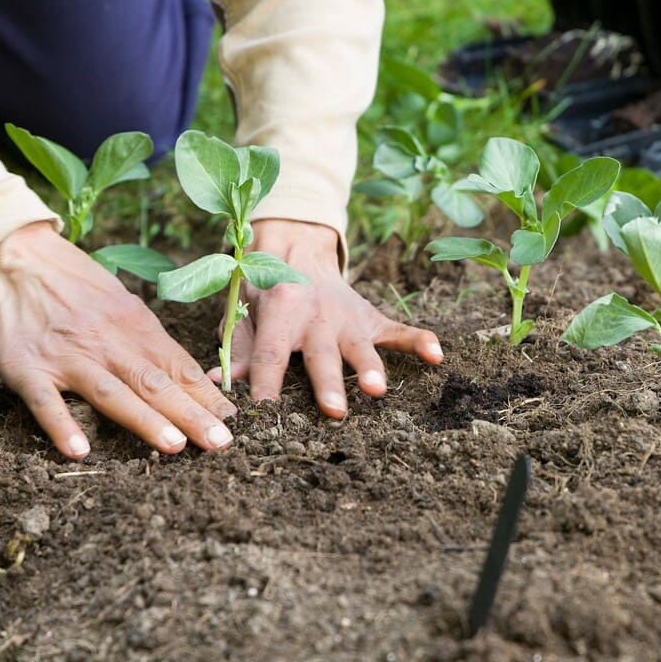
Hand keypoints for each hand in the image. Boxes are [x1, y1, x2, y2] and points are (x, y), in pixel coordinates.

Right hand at [0, 221, 236, 458]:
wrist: (13, 255)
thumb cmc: (73, 282)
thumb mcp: (120, 303)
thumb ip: (148, 339)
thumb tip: (187, 375)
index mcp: (134, 325)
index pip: (179, 366)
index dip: (207, 396)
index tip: (234, 422)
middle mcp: (107, 341)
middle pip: (155, 382)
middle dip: (192, 414)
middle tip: (221, 442)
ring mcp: (67, 356)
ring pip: (111, 392)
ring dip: (144, 419)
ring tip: (174, 445)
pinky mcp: (27, 368)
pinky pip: (46, 401)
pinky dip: (62, 426)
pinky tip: (79, 452)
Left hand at [208, 219, 443, 416]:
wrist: (296, 247)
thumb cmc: (263, 290)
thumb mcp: (241, 311)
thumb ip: (236, 347)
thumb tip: (223, 384)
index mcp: (280, 313)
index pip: (270, 353)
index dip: (265, 383)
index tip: (263, 414)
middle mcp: (316, 316)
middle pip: (321, 355)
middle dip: (329, 383)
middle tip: (334, 411)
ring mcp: (347, 317)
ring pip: (360, 346)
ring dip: (370, 367)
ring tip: (377, 390)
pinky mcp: (370, 318)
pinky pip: (398, 330)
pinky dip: (419, 341)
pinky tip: (437, 355)